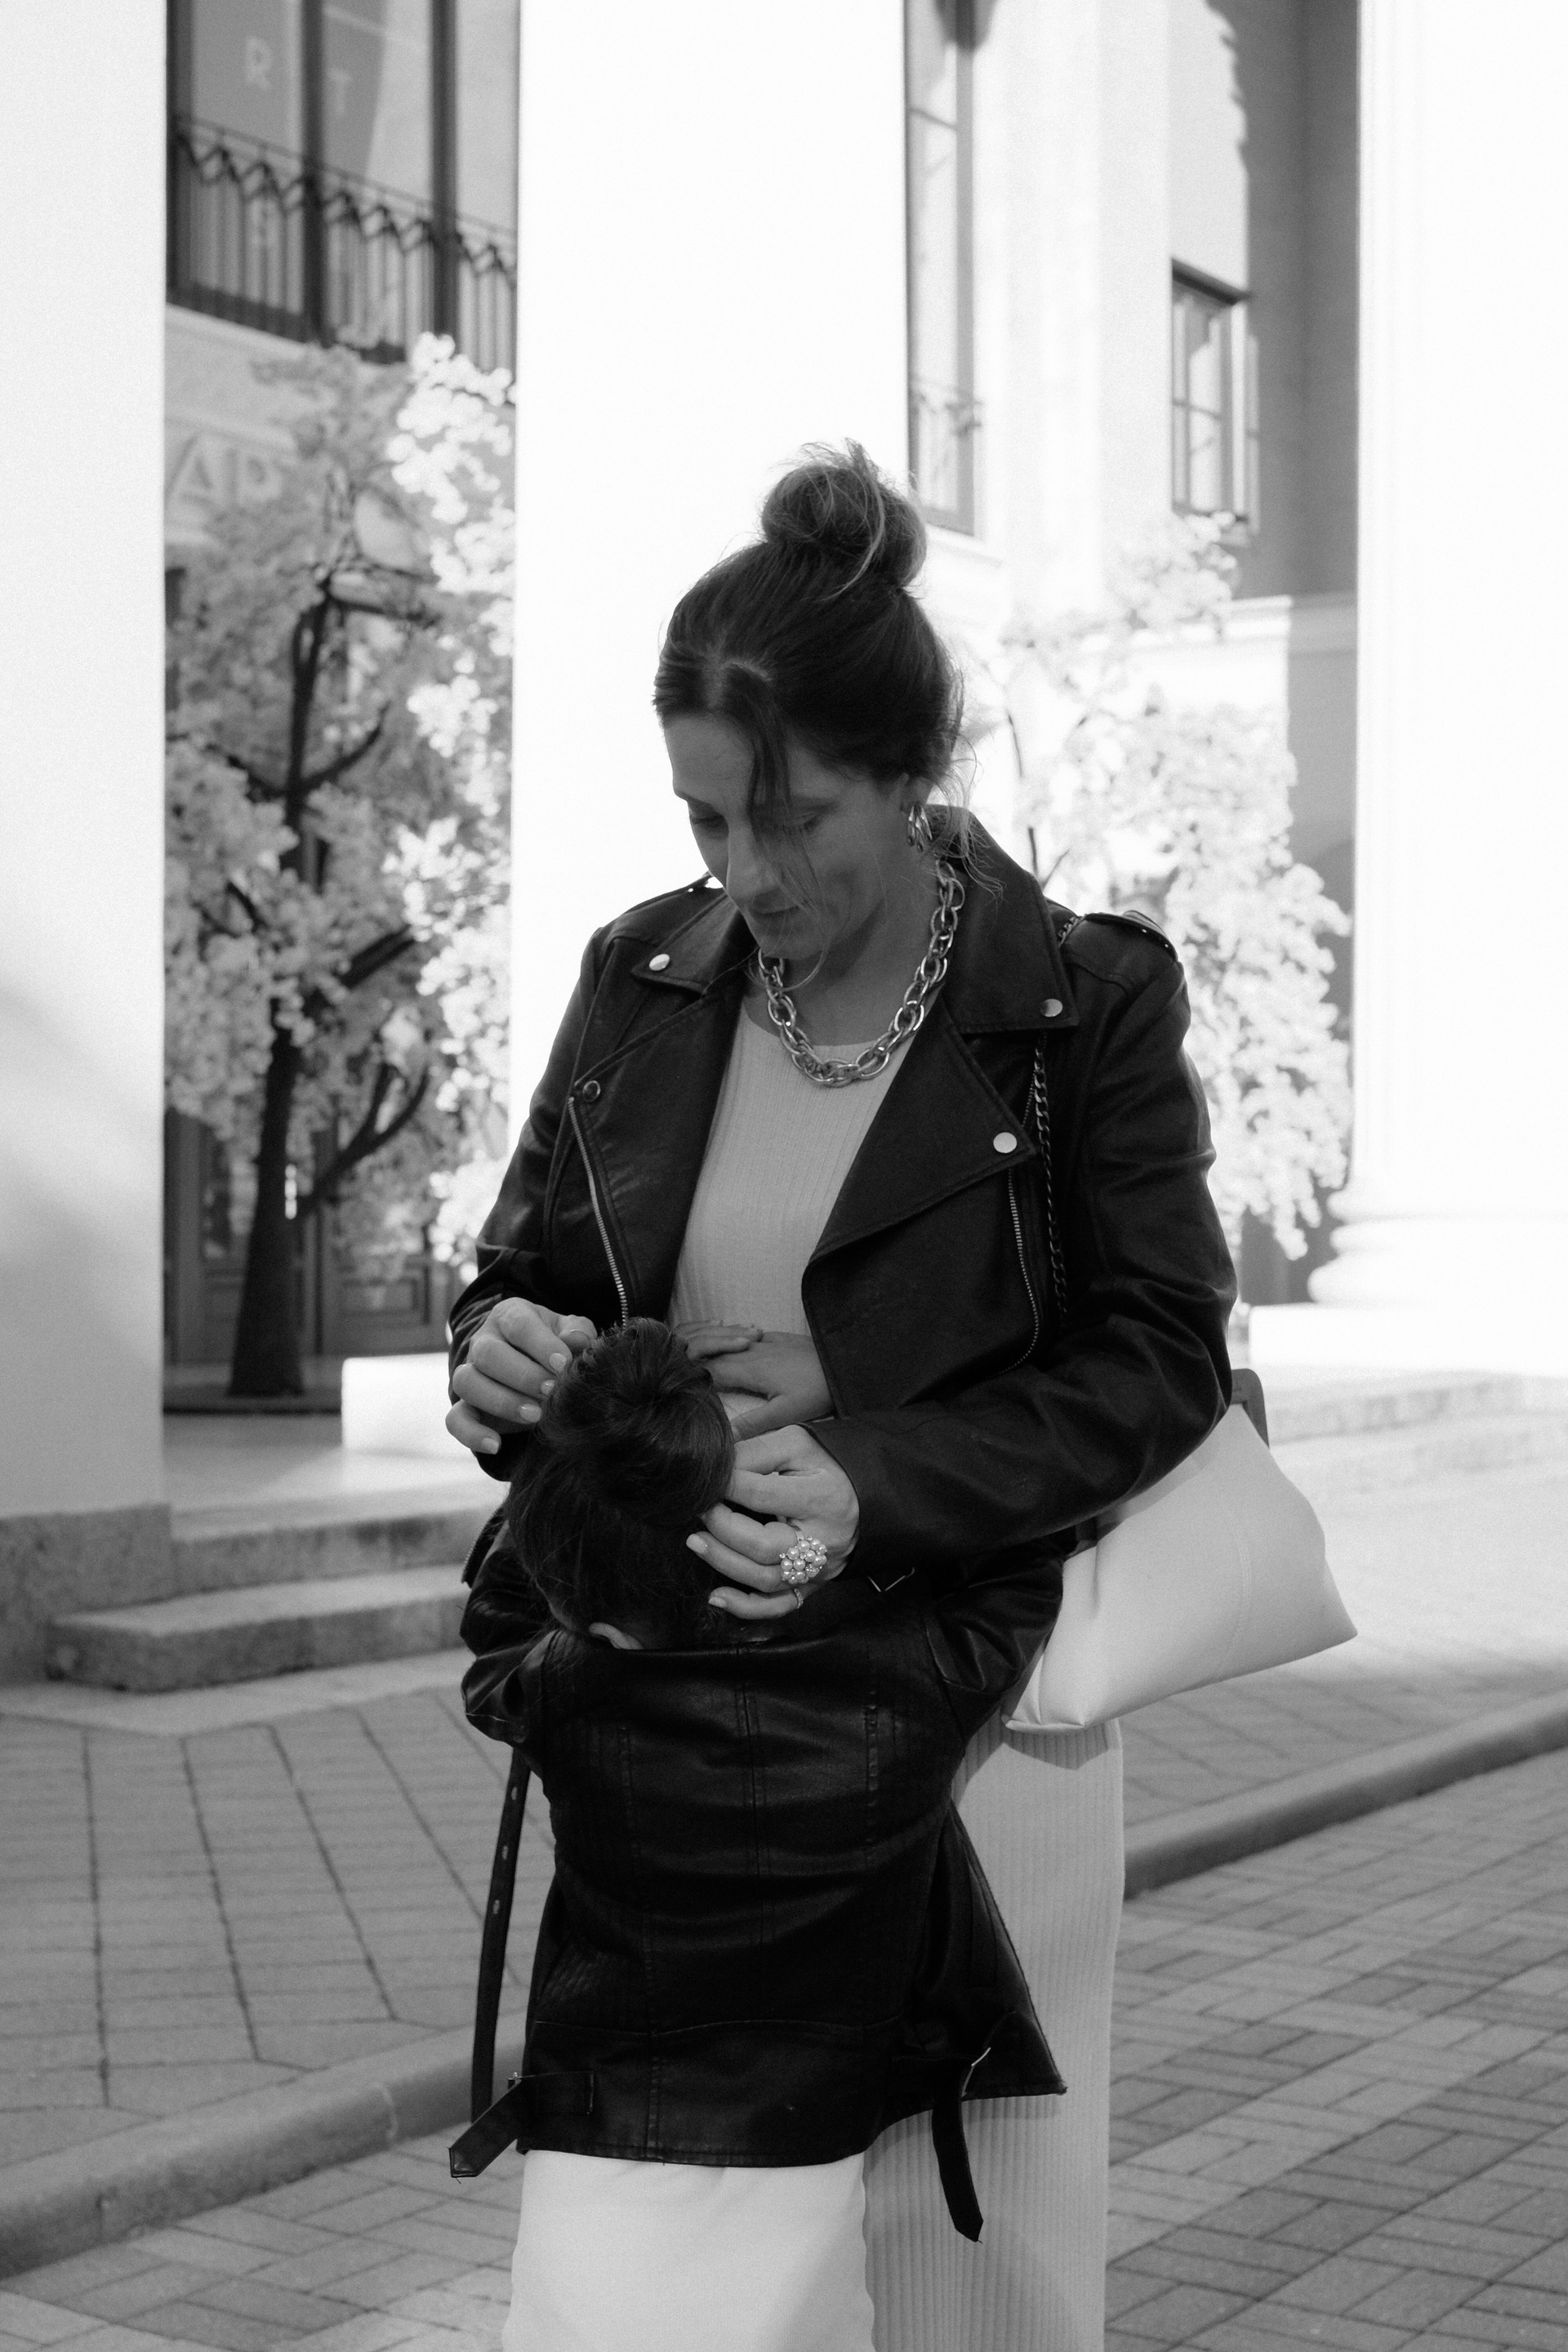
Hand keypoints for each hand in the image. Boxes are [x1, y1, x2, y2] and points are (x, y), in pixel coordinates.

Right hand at [446, 1298, 597, 1457]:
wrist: (540, 1368)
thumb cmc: (558, 1346)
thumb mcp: (572, 1333)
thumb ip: (577, 1333)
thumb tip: (576, 1341)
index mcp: (510, 1316)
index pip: (517, 1324)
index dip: (540, 1344)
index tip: (563, 1364)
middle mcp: (483, 1341)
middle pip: (487, 1353)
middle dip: (521, 1375)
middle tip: (551, 1390)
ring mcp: (470, 1373)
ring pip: (467, 1383)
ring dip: (501, 1401)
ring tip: (535, 1415)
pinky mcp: (466, 1406)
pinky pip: (455, 1419)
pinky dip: (471, 1433)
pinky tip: (496, 1445)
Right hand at [675, 1324, 832, 1438]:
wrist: (845, 1363)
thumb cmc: (817, 1391)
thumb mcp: (786, 1413)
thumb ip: (754, 1423)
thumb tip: (725, 1438)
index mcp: (750, 1369)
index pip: (710, 1369)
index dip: (692, 1376)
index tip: (679, 1386)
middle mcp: (753, 1351)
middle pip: (714, 1352)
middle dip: (695, 1359)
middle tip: (678, 1371)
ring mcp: (766, 1341)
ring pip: (729, 1340)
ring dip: (712, 1347)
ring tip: (697, 1355)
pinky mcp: (779, 1337)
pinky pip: (747, 1334)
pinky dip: (733, 1339)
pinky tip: (734, 1345)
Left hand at [691, 1425, 859, 1622]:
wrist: (864, 1493)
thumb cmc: (824, 1464)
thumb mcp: (795, 1443)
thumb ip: (755, 1451)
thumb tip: (715, 1466)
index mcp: (823, 1497)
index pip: (763, 1495)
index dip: (726, 1486)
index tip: (706, 1479)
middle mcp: (824, 1540)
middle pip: (764, 1547)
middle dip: (722, 1529)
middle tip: (700, 1510)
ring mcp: (819, 1568)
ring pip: (766, 1580)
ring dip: (723, 1563)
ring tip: (697, 1542)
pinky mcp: (811, 1585)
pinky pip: (778, 1607)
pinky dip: (745, 1607)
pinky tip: (716, 1597)